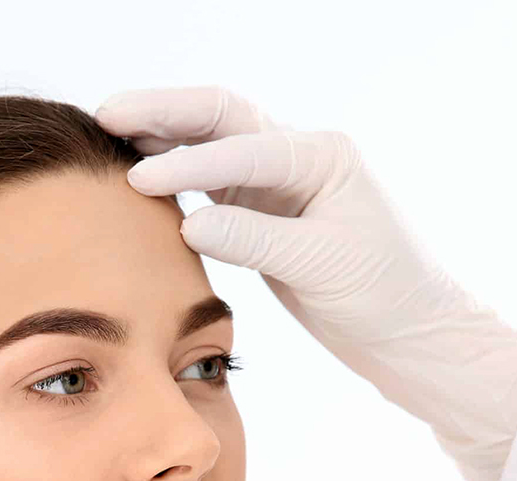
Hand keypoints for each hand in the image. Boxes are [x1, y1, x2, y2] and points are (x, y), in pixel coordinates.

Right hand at [95, 85, 516, 480]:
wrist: (408, 330)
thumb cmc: (383, 294)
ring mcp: (279, 187)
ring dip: (164, 136)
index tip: (139, 182)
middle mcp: (298, 159)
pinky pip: (213, 185)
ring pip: (212, 146)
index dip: (188, 164)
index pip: (243, 148)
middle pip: (221, 118)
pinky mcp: (265, 218)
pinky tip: (145, 177)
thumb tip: (190, 223)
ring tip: (113, 133)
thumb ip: (256, 239)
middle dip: (164, 113)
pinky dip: (178, 177)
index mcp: (321, 157)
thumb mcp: (321, 265)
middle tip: (108, 115)